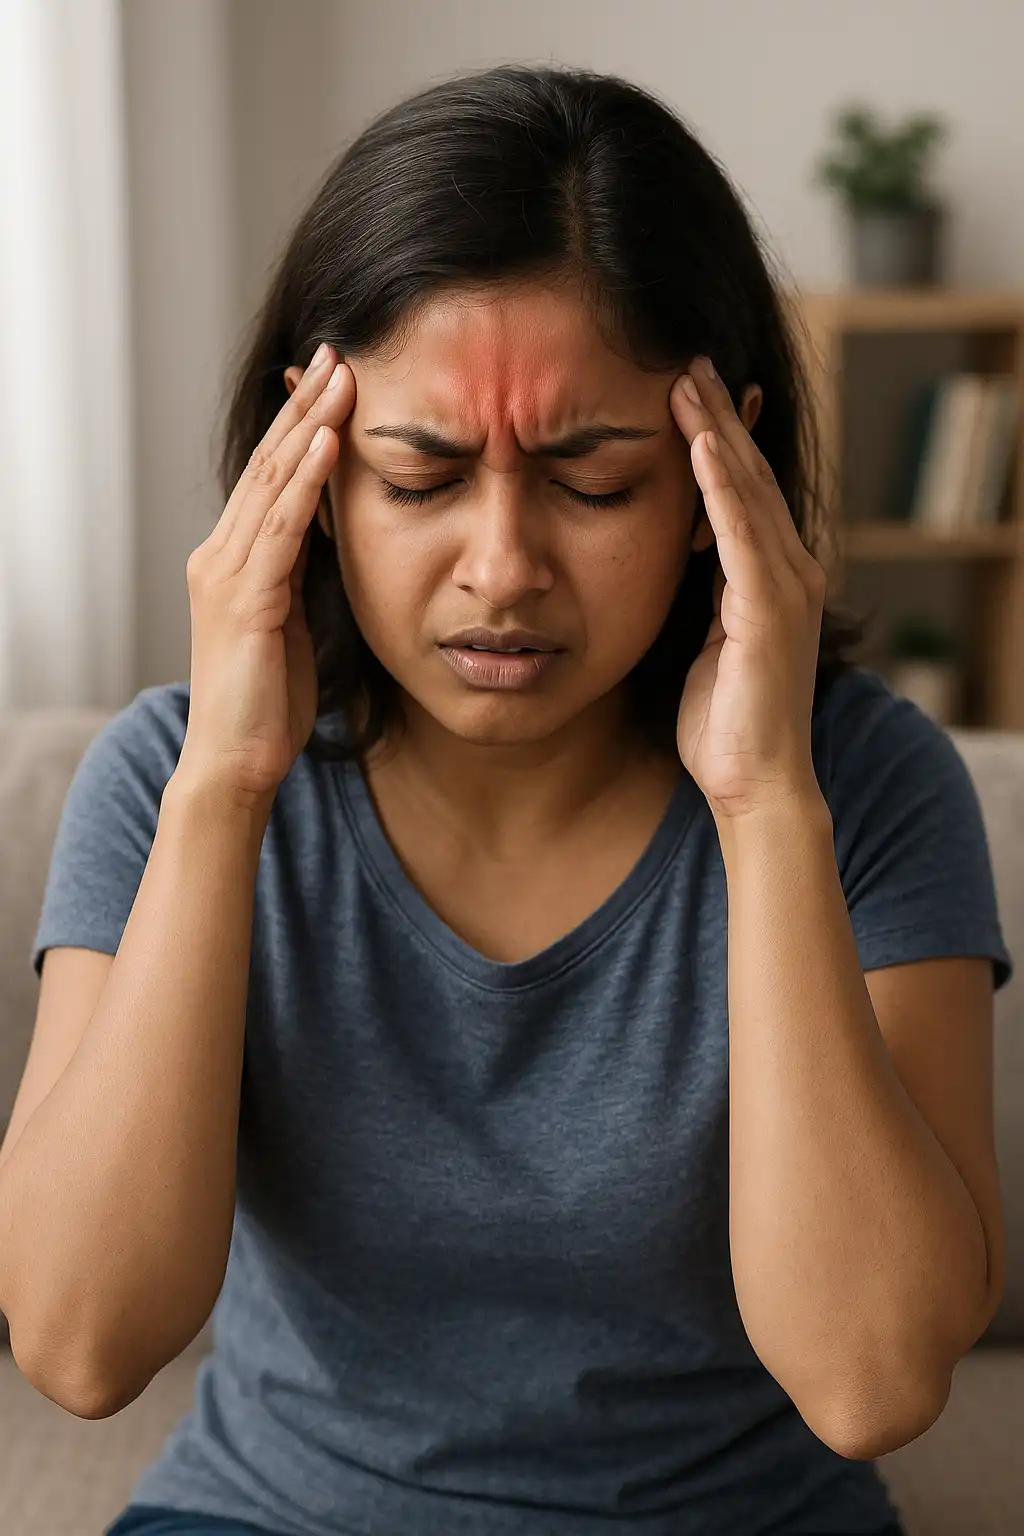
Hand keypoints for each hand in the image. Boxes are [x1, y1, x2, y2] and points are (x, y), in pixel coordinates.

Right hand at [176, 344, 355, 805]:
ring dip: (310, 426)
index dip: (299, 425)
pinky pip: (281, 528)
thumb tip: (335, 537)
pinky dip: (305, 482)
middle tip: (336, 352)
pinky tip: (328, 443)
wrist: (235, 762)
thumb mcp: (292, 623)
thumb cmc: (268, 703)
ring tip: (341, 376)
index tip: (332, 380)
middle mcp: (221, 555)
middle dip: (304, 406)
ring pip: (273, 483)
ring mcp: (228, 574)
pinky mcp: (246, 599)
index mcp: (232, 561)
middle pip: (268, 463)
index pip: (270, 476)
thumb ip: (302, 577)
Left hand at [669, 356, 827, 820]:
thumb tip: (671, 559)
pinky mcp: (770, 607)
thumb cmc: (724, 725)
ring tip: (687, 378)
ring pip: (747, 490)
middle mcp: (788, 571)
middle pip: (747, 476)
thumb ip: (698, 595)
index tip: (685, 392)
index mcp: (769, 579)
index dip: (716, 439)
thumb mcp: (703, 643)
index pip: (740, 493)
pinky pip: (743, 531)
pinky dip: (722, 483)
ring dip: (718, 430)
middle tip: (686, 360)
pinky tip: (701, 440)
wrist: (756, 784)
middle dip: (718, 415)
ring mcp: (785, 586)